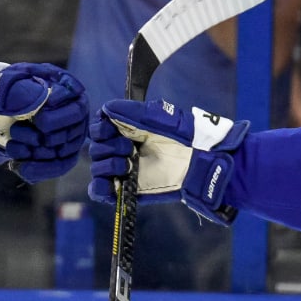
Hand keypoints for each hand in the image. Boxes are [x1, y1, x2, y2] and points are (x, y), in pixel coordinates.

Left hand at [0, 62, 90, 181]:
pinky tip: (20, 167)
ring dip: (36, 153)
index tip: (40, 121)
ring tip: (12, 145)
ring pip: (64, 150)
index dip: (59, 116)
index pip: (74, 101)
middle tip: (16, 131)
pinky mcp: (58, 150)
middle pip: (70, 130)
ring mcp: (66, 129)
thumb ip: (16, 92)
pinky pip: (59, 165)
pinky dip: (40, 169)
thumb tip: (39, 100)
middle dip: (42, 137)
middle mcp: (68, 106)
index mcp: (58, 81)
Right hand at [88, 98, 247, 224]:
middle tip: (129, 149)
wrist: (203, 162)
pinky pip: (100, 192)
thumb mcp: (161, 118)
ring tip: (128, 166)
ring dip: (107, 165)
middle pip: (96, 148)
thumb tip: (107, 108)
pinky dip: (99, 188)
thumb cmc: (187, 136)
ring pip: (97, 168)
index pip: (99, 127)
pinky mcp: (127, 190)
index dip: (101, 129)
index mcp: (128, 129)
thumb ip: (133, 112)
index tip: (111, 130)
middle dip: (108, 147)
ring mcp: (124, 170)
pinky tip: (113, 183)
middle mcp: (123, 148)